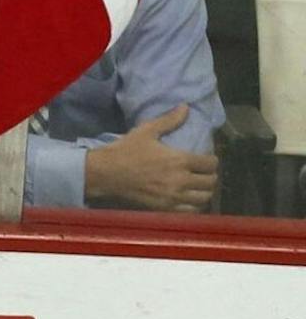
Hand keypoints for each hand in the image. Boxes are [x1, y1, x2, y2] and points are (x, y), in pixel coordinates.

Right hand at [84, 106, 219, 210]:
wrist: (106, 173)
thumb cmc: (126, 150)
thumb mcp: (146, 131)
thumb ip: (169, 121)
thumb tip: (186, 107)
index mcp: (180, 160)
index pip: (211, 164)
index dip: (212, 161)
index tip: (206, 159)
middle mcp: (181, 180)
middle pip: (211, 182)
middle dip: (210, 176)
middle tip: (203, 173)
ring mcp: (174, 196)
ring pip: (204, 198)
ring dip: (204, 192)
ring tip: (198, 187)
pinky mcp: (166, 208)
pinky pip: (191, 211)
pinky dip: (194, 205)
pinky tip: (188, 199)